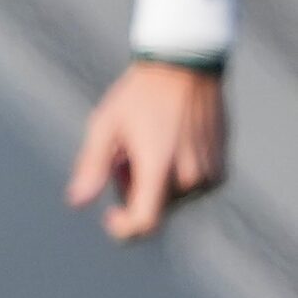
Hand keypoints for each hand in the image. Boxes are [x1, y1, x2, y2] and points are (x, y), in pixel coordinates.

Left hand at [66, 60, 226, 239]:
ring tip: (148, 146)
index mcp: (159, 167)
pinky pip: (193, 189)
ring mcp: (210, 176)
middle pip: (156, 207)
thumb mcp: (106, 125)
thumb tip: (76, 202)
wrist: (183, 68)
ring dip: (157, 184)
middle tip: (124, 156)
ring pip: (174, 199)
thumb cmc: (138, 95)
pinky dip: (177, 178)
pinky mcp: (222, 172)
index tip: (110, 218)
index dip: (125, 229)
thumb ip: (92, 166)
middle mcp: (189, 178)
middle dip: (135, 190)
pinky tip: (170, 146)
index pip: (145, 221)